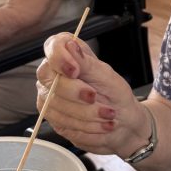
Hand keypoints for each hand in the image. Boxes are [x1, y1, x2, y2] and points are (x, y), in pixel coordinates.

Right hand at [37, 33, 149, 156]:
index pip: (52, 47)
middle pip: (49, 78)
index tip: (75, 70)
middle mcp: (53, 74)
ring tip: (107, 115)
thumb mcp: (106, 76)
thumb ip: (86, 62)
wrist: (122, 121)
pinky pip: (62, 122)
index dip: (60, 58)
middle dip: (74, 91)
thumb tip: (70, 44)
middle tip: (94, 97)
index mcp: (68, 56)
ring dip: (85, 113)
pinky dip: (85, 125)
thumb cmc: (115, 94)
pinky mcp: (52, 118)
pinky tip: (100, 124)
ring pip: (55, 104)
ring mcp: (48, 97)